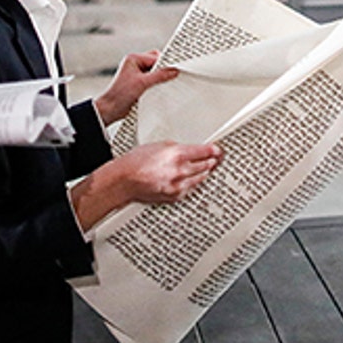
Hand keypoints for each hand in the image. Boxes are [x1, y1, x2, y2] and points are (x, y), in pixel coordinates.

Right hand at [70, 140, 221, 228]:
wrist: (123, 181)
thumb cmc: (136, 162)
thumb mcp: (158, 145)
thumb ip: (177, 148)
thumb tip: (191, 150)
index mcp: (176, 154)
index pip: (204, 151)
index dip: (214, 150)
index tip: (219, 150)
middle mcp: (179, 171)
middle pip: (205, 165)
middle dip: (212, 161)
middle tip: (218, 158)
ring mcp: (178, 186)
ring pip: (200, 178)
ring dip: (205, 172)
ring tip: (209, 167)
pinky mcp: (174, 196)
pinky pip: (191, 189)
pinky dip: (194, 183)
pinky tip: (194, 179)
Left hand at [92, 50, 176, 124]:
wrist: (110, 110)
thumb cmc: (120, 94)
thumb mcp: (142, 83)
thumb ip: (159, 76)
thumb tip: (174, 70)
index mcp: (134, 59)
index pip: (155, 57)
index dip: (166, 63)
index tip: (178, 68)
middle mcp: (136, 65)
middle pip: (157, 63)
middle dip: (165, 70)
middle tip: (174, 76)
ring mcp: (138, 74)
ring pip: (156, 72)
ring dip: (162, 78)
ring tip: (169, 83)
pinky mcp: (140, 84)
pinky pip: (154, 81)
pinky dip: (159, 84)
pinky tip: (163, 89)